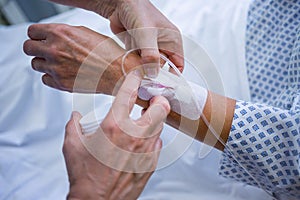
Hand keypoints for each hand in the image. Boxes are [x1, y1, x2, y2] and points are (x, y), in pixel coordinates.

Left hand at [23, 23, 139, 93]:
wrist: (118, 72)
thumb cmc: (108, 53)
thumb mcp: (85, 33)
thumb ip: (65, 33)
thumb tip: (55, 36)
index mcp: (60, 33)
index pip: (32, 31)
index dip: (36, 35)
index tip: (38, 38)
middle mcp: (55, 50)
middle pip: (28, 48)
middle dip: (35, 49)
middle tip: (43, 51)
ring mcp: (56, 68)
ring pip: (35, 64)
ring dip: (44, 63)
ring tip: (58, 63)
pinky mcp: (60, 83)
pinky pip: (45, 79)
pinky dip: (51, 77)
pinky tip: (63, 74)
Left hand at [47, 0, 183, 76]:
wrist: (118, 3)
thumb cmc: (137, 10)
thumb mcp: (146, 34)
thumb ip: (151, 54)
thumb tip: (153, 73)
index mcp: (172, 40)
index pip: (178, 64)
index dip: (172, 77)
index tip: (164, 88)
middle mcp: (163, 44)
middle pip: (162, 68)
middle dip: (154, 75)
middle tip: (146, 85)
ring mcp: (149, 47)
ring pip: (149, 66)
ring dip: (142, 70)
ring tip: (136, 78)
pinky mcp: (138, 48)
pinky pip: (138, 62)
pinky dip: (133, 66)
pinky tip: (128, 69)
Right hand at [63, 71, 169, 198]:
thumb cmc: (85, 175)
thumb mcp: (72, 144)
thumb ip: (74, 124)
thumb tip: (77, 116)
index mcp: (114, 126)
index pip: (130, 93)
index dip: (135, 80)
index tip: (138, 76)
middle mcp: (134, 135)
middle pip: (160, 108)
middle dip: (158, 100)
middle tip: (152, 99)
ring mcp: (145, 150)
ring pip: (160, 125)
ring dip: (154, 119)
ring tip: (145, 119)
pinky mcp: (150, 162)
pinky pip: (157, 144)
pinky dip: (152, 138)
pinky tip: (142, 141)